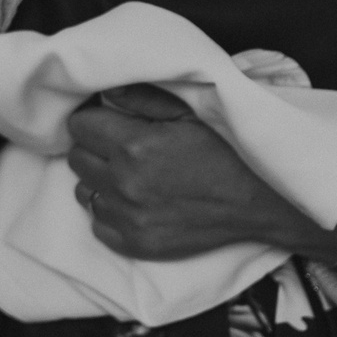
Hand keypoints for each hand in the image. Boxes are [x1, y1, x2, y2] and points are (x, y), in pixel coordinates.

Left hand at [66, 92, 336, 263]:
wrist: (259, 204)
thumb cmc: (225, 151)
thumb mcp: (189, 112)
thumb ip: (141, 97)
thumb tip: (104, 90)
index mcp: (135, 145)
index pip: (79, 125)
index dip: (93, 118)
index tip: (109, 120)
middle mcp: (125, 184)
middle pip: (77, 158)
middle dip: (95, 147)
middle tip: (122, 145)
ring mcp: (129, 219)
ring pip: (84, 191)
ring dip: (100, 180)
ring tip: (130, 174)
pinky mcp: (135, 245)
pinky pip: (98, 224)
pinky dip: (111, 212)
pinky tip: (136, 201)